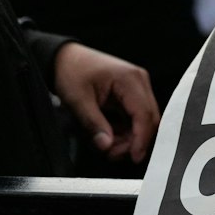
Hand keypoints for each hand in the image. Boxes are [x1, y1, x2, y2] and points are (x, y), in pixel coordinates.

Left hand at [50, 42, 158, 163]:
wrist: (65, 58)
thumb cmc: (72, 71)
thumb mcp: (78, 100)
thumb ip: (94, 124)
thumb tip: (106, 146)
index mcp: (130, 80)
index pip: (144, 114)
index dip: (141, 139)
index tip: (134, 157)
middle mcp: (140, 82)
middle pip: (149, 118)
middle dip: (135, 141)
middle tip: (112, 154)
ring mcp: (137, 87)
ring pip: (144, 120)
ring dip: (129, 137)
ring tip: (107, 146)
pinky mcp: (131, 93)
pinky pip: (135, 116)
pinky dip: (125, 130)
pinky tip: (110, 136)